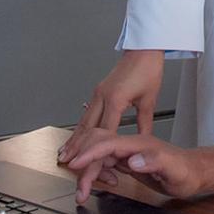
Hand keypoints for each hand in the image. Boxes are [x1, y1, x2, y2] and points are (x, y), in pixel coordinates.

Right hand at [59, 49, 164, 163]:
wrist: (144, 49)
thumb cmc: (148, 69)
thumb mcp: (149, 100)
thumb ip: (144, 124)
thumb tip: (142, 141)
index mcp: (116, 100)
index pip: (105, 133)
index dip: (97, 151)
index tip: (92, 164)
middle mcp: (103, 96)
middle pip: (86, 128)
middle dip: (76, 147)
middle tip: (67, 162)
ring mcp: (99, 93)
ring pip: (83, 120)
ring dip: (74, 137)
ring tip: (64, 152)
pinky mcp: (99, 91)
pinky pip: (87, 113)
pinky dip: (80, 127)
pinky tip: (76, 134)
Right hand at [62, 134, 213, 202]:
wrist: (195, 171)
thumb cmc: (187, 171)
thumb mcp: (175, 169)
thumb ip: (154, 162)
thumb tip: (133, 161)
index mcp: (138, 144)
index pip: (106, 143)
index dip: (89, 154)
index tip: (75, 165)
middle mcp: (130, 144)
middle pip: (96, 145)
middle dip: (81, 163)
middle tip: (78, 188)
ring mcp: (127, 151)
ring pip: (98, 154)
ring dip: (86, 170)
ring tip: (82, 191)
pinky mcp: (127, 159)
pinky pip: (104, 160)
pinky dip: (97, 171)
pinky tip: (103, 182)